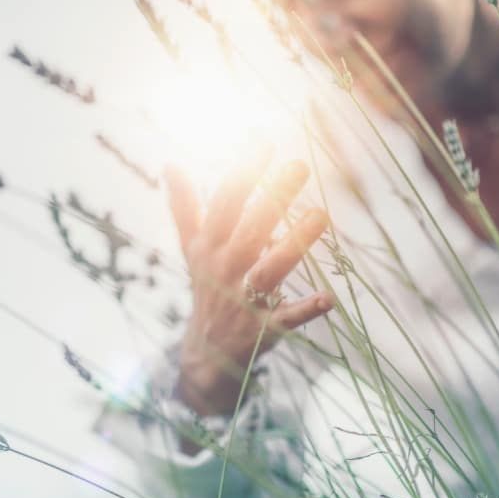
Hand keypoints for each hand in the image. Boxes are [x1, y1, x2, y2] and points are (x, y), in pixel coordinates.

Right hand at [164, 146, 333, 418]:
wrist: (205, 356)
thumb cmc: (207, 290)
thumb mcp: (192, 249)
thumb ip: (185, 207)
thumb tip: (170, 165)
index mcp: (209, 248)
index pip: (225, 204)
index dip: (244, 173)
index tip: (264, 141)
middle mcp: (223, 271)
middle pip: (249, 231)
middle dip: (272, 198)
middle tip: (300, 164)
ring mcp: (242, 301)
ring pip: (267, 271)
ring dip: (293, 245)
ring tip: (321, 215)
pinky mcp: (262, 330)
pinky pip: (285, 319)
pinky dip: (305, 310)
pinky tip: (328, 297)